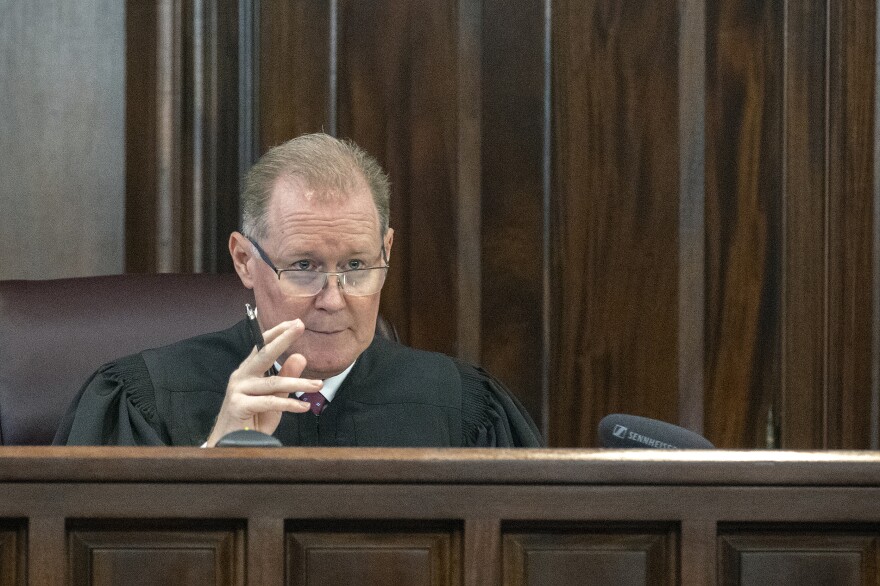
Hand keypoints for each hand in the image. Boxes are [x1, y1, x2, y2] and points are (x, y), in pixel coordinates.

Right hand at [205, 319, 322, 445]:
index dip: (278, 333)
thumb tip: (300, 357)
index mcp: (248, 371)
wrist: (233, 445)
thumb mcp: (275, 397)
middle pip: (263, 354)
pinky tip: (304, 407)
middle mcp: (241, 376)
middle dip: (283, 339)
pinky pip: (269, 402)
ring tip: (318, 385)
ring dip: (298, 384)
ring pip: (273, 383)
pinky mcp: (238, 405)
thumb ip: (286, 378)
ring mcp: (238, 390)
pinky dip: (289, 405)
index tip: (295, 323)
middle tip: (299, 326)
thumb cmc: (254, 419)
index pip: (262, 346)